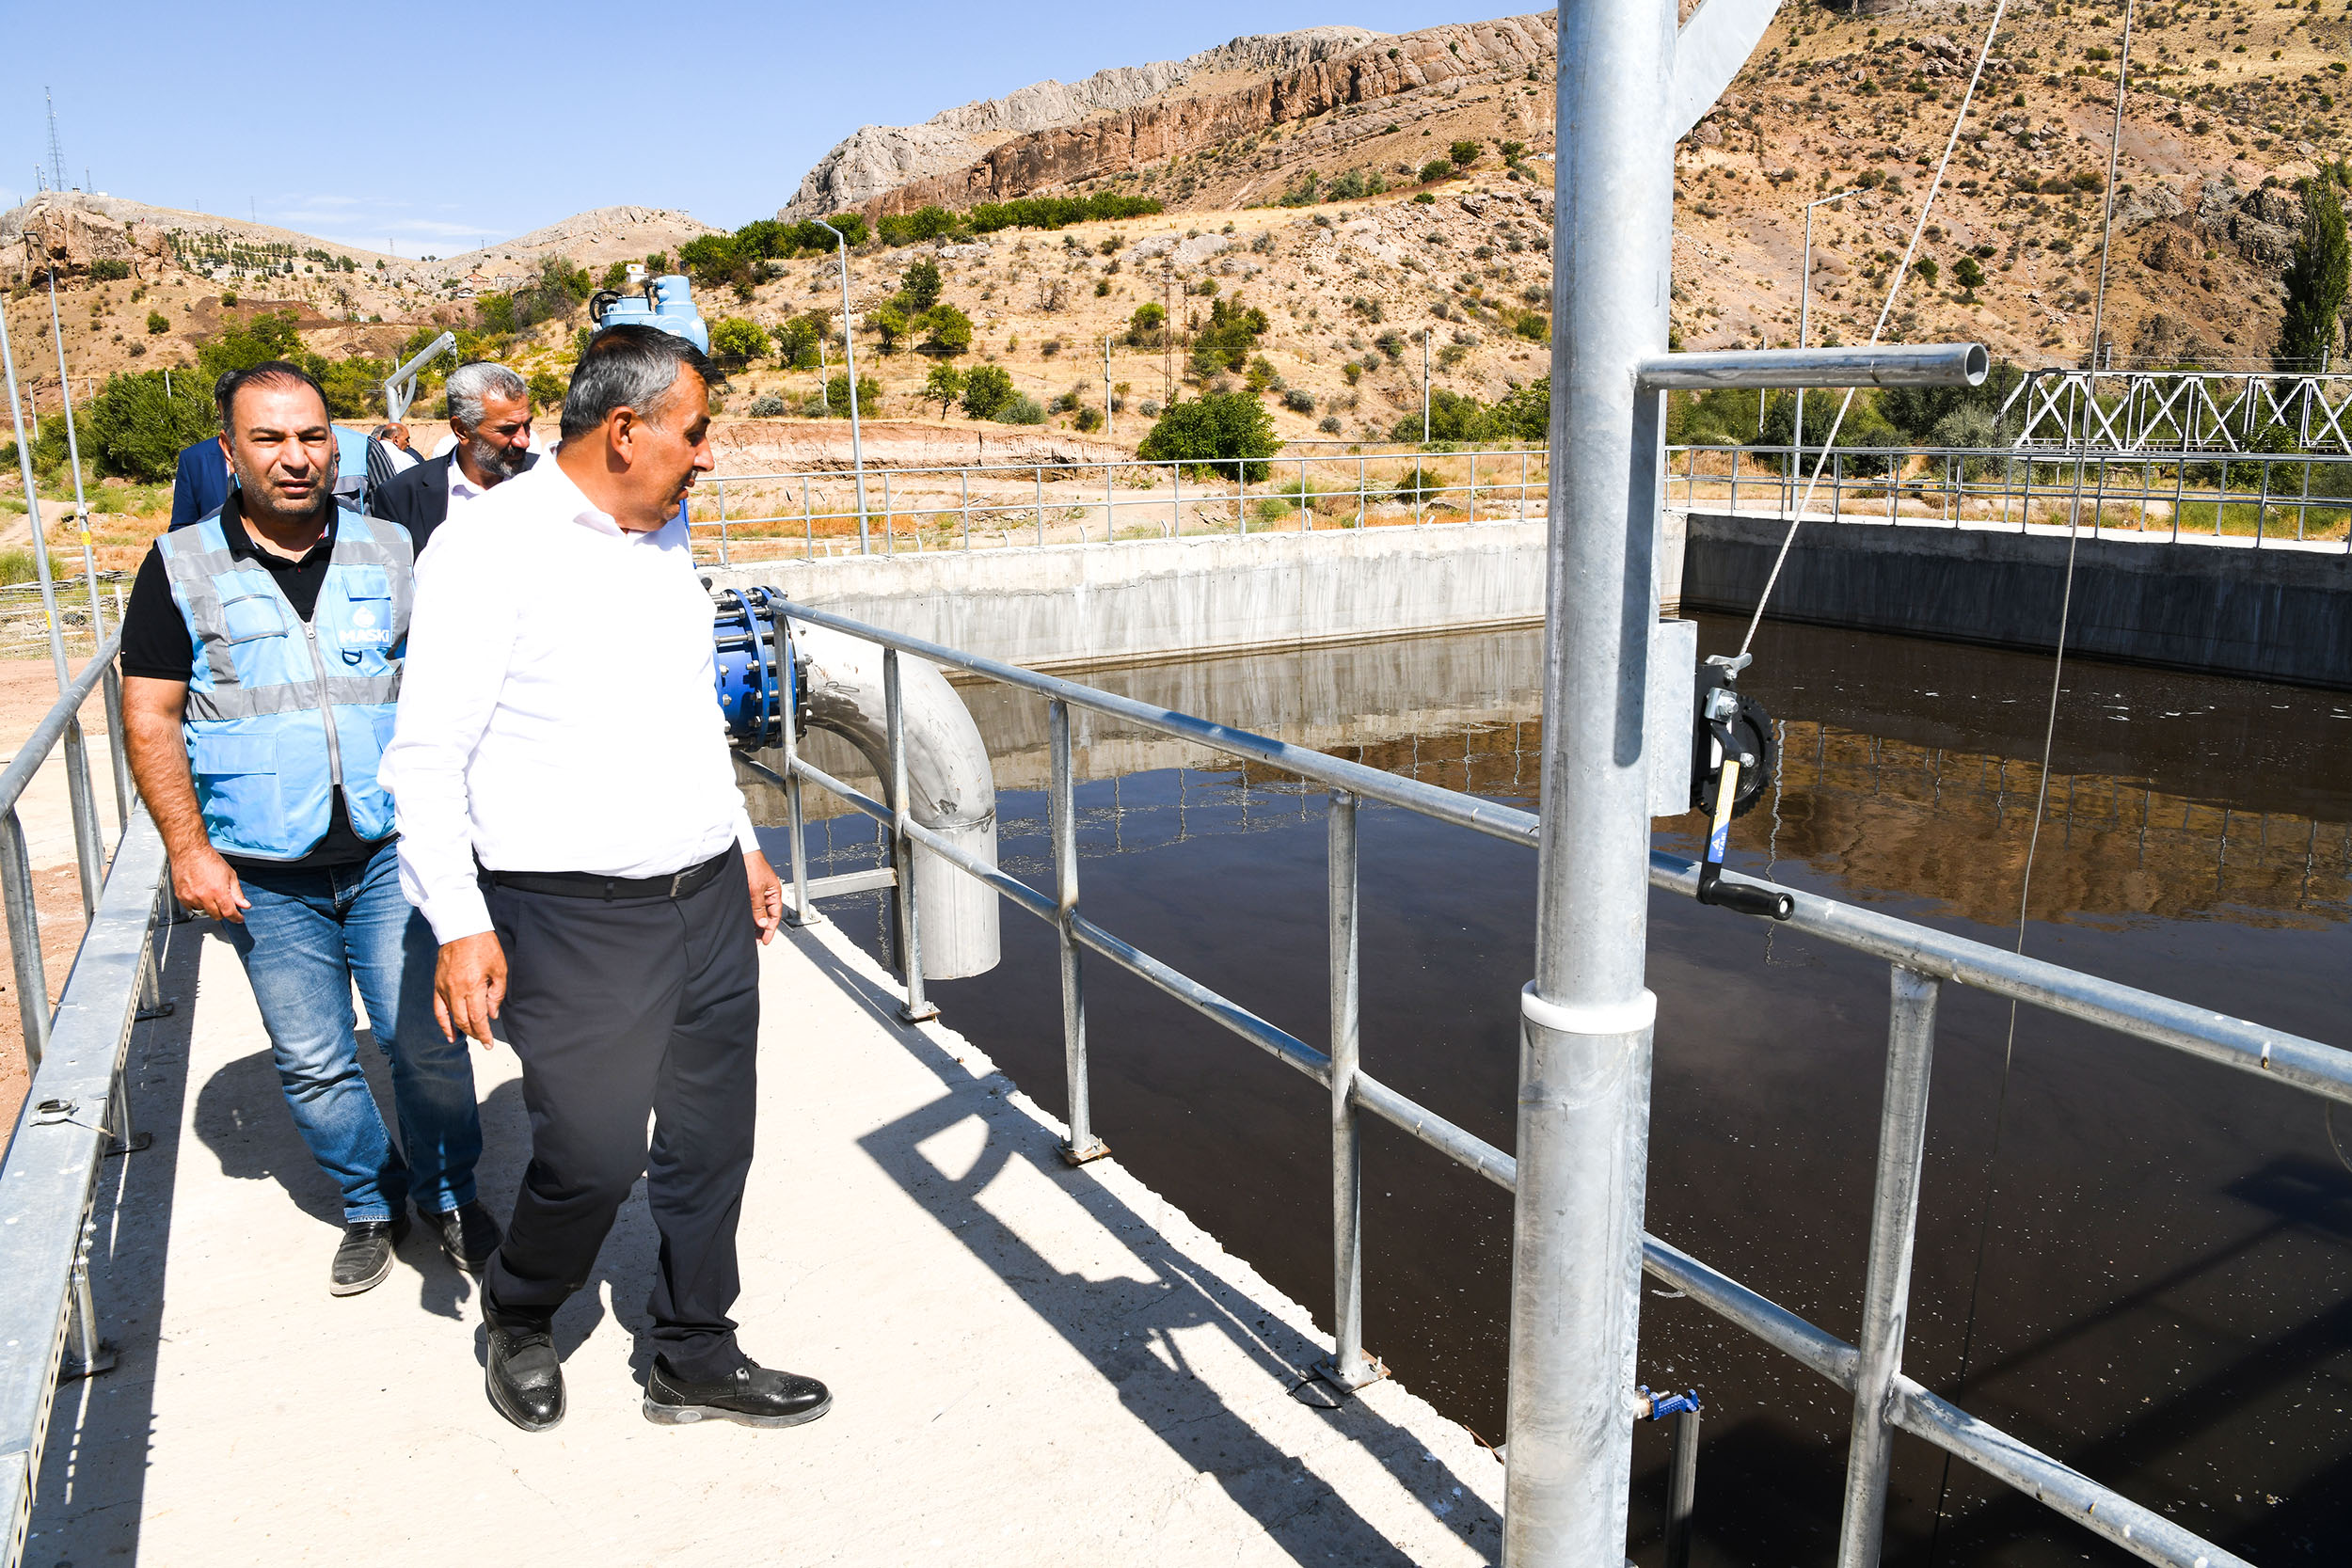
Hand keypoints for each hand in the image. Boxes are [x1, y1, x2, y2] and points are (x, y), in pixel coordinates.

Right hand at [174, 846, 249, 922]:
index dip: (236, 918)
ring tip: (209, 893)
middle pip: (216, 916)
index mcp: (218, 891)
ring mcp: (191, 897)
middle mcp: (204, 896)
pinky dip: (197, 904)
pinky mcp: (181, 896)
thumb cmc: (209, 860)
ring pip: (203, 912)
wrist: (190, 852)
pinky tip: (199, 894)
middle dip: (223, 912)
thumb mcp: (230, 875)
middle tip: (224, 903)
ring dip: (209, 907)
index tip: (238, 919)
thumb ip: (237, 893)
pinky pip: (191, 908)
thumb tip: (245, 905)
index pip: (229, 913)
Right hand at [434, 932, 507, 1048]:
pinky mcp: (437, 985)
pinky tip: (450, 1034)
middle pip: (464, 1021)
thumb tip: (492, 1014)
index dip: (483, 1033)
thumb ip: (496, 994)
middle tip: (484, 1040)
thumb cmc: (484, 946)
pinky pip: (438, 1009)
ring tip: (473, 1036)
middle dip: (475, 1033)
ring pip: (452, 1016)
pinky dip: (443, 1023)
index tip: (489, 1044)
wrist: (461, 929)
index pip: (477, 1018)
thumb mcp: (499, 969)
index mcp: (473, 986)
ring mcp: (444, 988)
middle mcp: (456, 990)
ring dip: (462, 1029)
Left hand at [745, 850, 782, 945]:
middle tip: (756, 941)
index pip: (775, 916)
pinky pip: (752, 907)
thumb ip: (759, 908)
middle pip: (768, 916)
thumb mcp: (755, 890)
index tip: (765, 940)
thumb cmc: (752, 865)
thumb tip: (763, 923)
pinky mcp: (750, 890)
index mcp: (775, 893)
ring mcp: (759, 892)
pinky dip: (750, 915)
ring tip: (750, 935)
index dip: (771, 929)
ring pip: (759, 912)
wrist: (742, 852)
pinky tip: (745, 922)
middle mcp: (768, 894)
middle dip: (762, 929)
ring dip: (756, 923)